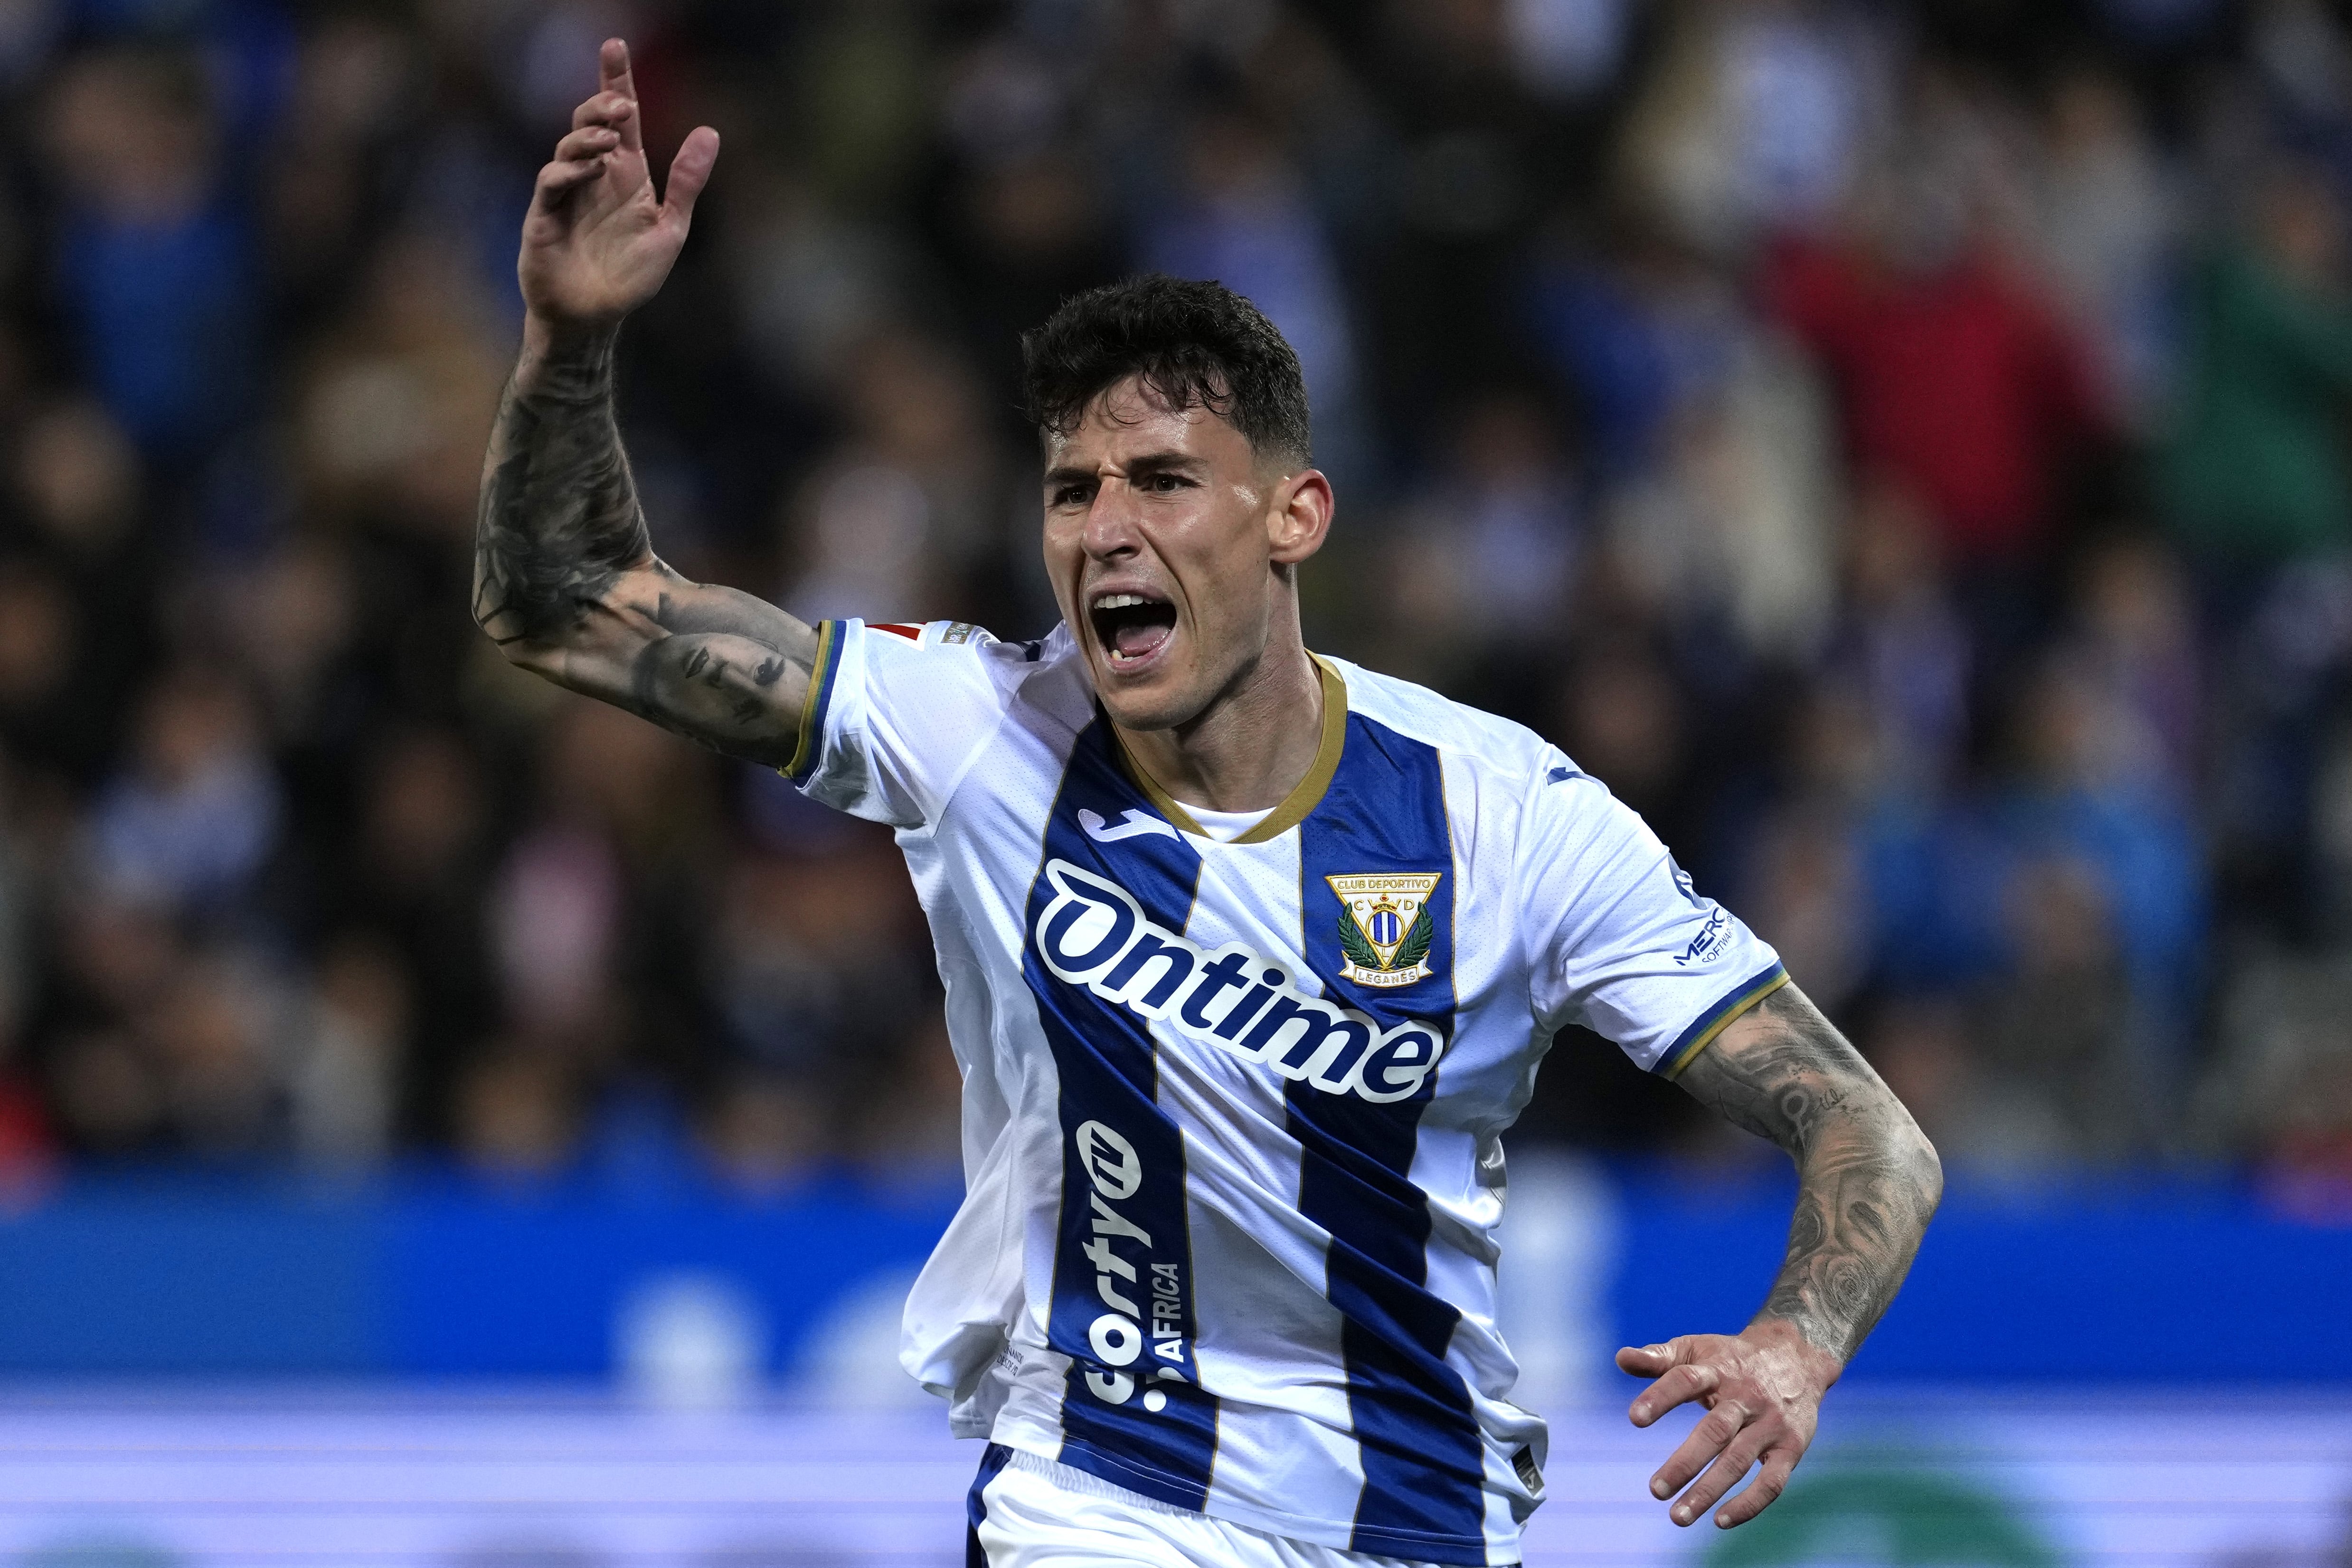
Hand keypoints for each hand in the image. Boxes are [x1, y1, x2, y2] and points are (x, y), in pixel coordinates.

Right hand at [518, 38, 718, 332]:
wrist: (595, 318)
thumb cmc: (630, 278)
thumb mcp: (669, 228)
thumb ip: (687, 183)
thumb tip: (710, 131)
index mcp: (626, 175)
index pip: (622, 119)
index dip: (618, 82)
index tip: (616, 46)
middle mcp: (594, 176)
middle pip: (591, 122)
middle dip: (602, 102)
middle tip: (622, 103)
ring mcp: (567, 193)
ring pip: (570, 144)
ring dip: (589, 135)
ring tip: (612, 137)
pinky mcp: (545, 215)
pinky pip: (552, 180)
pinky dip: (568, 168)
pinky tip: (589, 168)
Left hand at [1615, 1322, 1840, 1528]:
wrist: (1797, 1355)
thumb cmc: (1732, 1358)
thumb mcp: (1696, 1349)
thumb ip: (1659, 1358)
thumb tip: (1620, 1358)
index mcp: (1718, 1369)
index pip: (1686, 1380)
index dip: (1660, 1397)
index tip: (1634, 1418)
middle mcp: (1746, 1397)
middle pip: (1715, 1430)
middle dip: (1685, 1462)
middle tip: (1655, 1490)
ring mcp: (1771, 1424)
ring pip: (1738, 1460)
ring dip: (1708, 1491)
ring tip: (1677, 1516)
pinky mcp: (1791, 1448)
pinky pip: (1772, 1482)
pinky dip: (1748, 1504)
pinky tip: (1719, 1521)